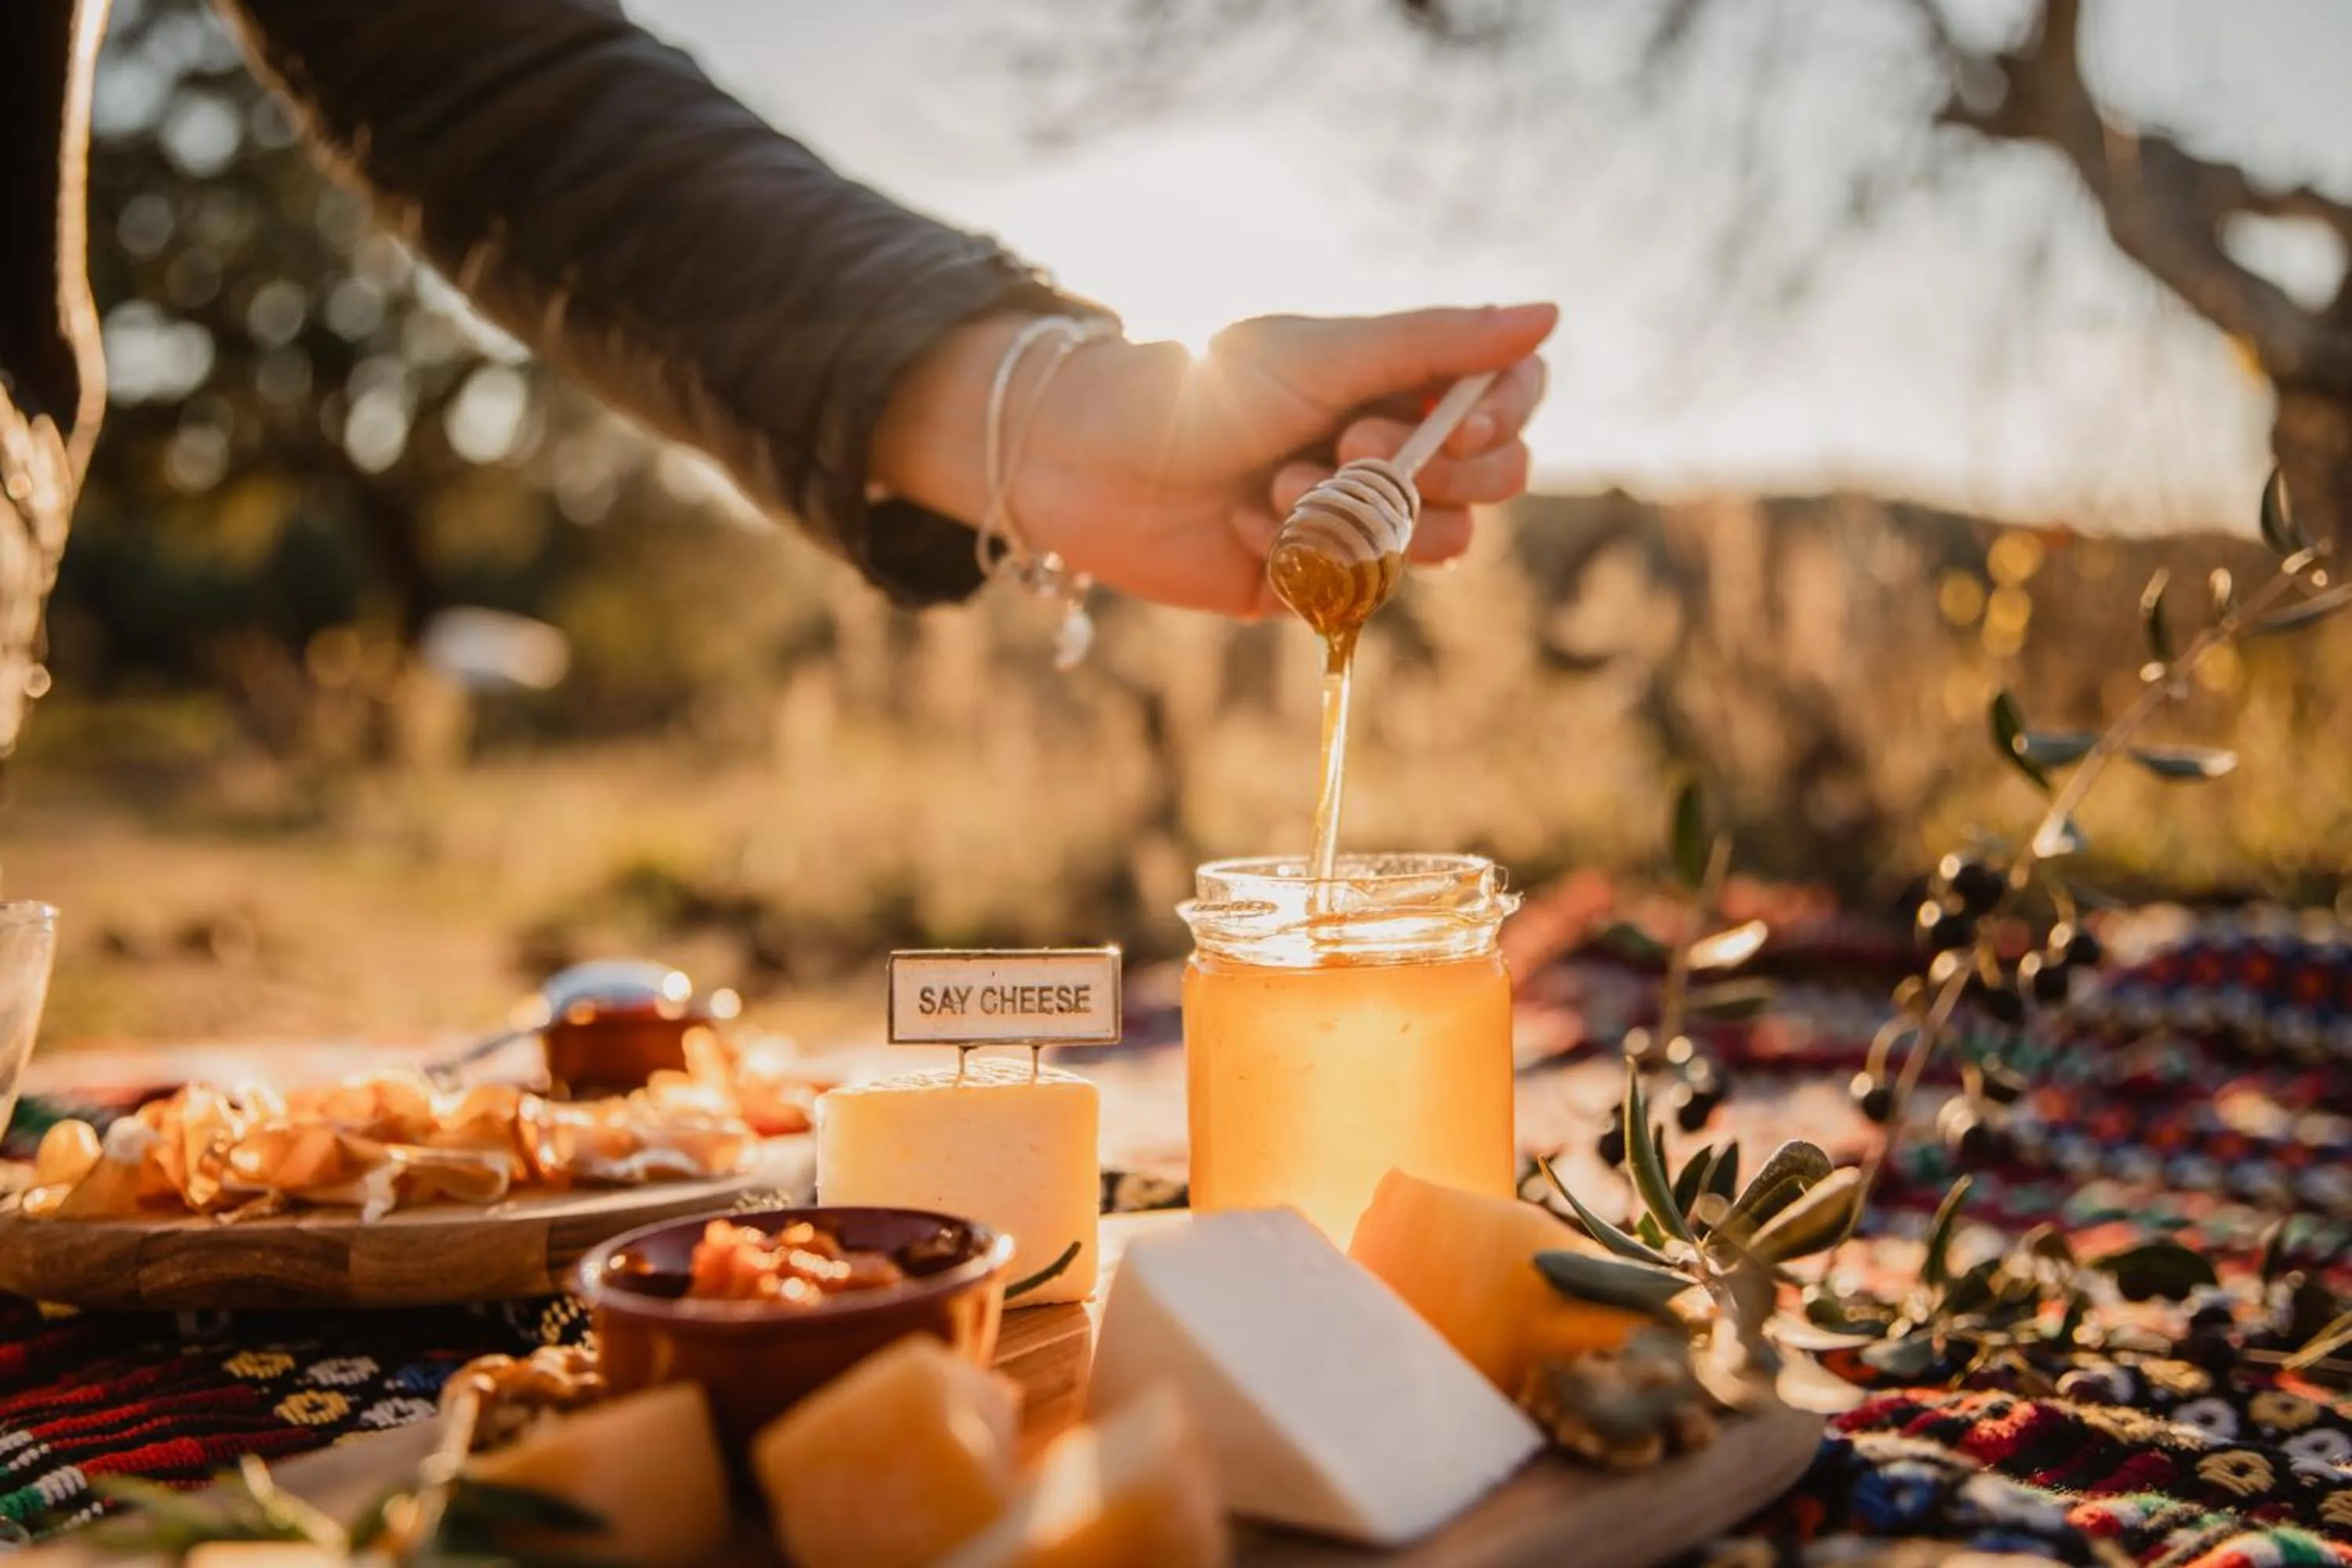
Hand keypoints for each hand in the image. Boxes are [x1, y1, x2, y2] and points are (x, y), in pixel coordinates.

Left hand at [872, 303, 1555, 617]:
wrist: (1091, 465)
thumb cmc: (1202, 389)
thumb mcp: (1324, 355)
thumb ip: (1438, 342)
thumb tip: (1551, 312)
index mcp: (1401, 377)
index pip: (1508, 400)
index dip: (1498, 420)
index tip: (1448, 422)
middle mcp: (1394, 446)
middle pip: (1493, 479)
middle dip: (1422, 472)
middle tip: (1344, 448)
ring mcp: (1361, 517)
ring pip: (1440, 544)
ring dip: (1359, 515)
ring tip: (1278, 487)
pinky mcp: (1320, 580)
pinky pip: (1360, 586)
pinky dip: (1301, 554)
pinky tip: (1240, 526)